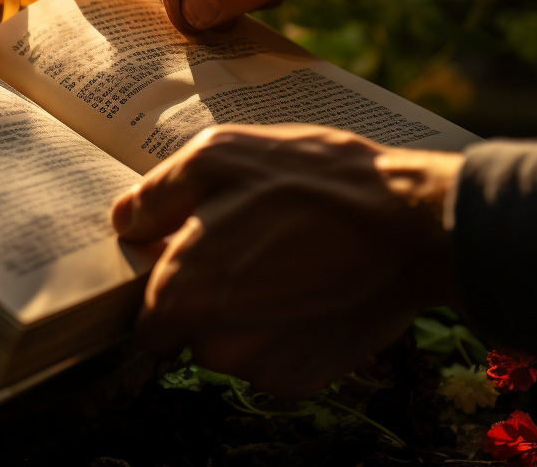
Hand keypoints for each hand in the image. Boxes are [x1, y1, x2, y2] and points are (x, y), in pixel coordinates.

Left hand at [111, 123, 463, 398]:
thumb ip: (156, 195)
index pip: (144, 311)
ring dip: (245, 316)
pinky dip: (285, 333)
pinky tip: (311, 289)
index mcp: (181, 293)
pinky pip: (273, 359)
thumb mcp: (219, 156)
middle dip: (206, 297)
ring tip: (285, 263)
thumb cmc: (310, 182)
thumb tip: (123, 223)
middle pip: (186, 331)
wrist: (412, 225)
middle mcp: (213, 345)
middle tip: (248, 249)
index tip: (192, 254)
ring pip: (229, 348)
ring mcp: (262, 369)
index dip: (166, 280)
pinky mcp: (305, 381)